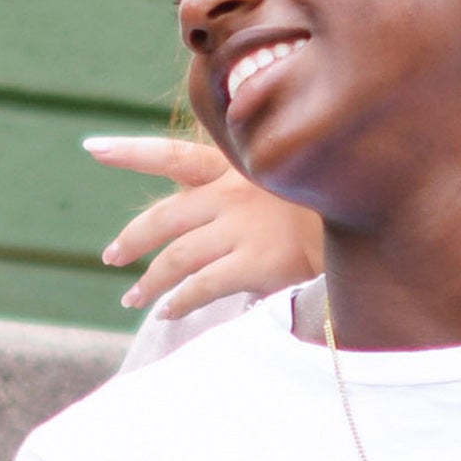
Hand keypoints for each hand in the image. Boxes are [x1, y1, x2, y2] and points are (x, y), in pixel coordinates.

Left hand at [83, 134, 322, 318]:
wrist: (368, 217)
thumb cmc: (328, 198)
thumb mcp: (285, 175)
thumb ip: (250, 187)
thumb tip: (221, 204)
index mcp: (234, 166)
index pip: (172, 155)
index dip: (130, 152)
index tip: (92, 149)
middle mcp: (230, 194)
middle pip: (163, 218)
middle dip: (132, 239)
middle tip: (112, 255)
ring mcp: (241, 228)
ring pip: (176, 258)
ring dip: (151, 282)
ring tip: (134, 297)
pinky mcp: (255, 262)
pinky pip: (201, 287)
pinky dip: (179, 302)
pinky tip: (168, 311)